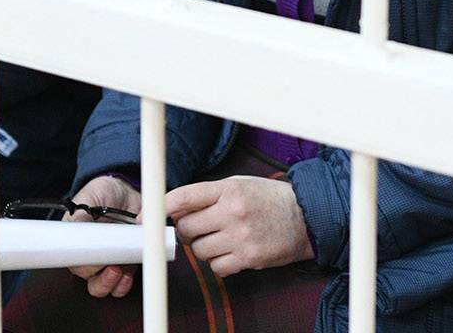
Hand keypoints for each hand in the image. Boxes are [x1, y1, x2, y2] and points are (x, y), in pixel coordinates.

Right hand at [66, 175, 142, 297]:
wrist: (126, 191)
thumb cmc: (103, 193)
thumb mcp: (90, 197)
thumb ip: (82, 211)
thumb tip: (77, 222)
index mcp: (75, 242)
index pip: (74, 263)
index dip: (84, 267)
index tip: (95, 261)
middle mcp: (89, 255)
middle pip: (88, 280)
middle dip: (100, 279)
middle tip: (111, 267)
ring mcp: (106, 261)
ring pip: (102, 287)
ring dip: (112, 284)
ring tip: (120, 271)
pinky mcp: (124, 263)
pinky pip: (120, 285)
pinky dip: (124, 284)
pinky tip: (128, 275)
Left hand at [165, 175, 313, 278]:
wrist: (306, 217)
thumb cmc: (269, 199)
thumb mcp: (239, 185)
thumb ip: (207, 195)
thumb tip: (174, 210)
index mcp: (228, 189)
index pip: (183, 197)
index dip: (159, 208)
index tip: (146, 217)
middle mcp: (233, 211)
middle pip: (187, 228)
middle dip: (189, 230)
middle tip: (203, 227)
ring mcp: (240, 236)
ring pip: (199, 250)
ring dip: (205, 247)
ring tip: (223, 238)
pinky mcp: (248, 257)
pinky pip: (216, 268)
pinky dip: (220, 263)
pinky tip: (233, 252)